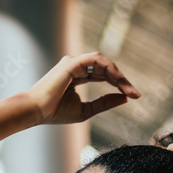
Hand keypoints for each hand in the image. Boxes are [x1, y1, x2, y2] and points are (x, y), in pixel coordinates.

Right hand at [25, 52, 139, 125]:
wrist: (37, 112)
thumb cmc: (55, 113)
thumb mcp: (86, 110)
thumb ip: (104, 103)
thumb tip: (125, 99)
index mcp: (76, 76)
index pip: (103, 76)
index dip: (118, 84)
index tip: (133, 96)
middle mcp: (75, 67)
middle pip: (105, 69)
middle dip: (122, 81)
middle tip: (135, 94)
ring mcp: (74, 63)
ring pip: (103, 62)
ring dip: (118, 74)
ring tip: (128, 88)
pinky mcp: (72, 63)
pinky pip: (96, 59)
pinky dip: (109, 68)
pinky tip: (118, 79)